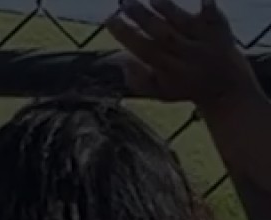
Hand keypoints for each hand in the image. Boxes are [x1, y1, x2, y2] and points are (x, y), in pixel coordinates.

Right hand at [105, 0, 261, 112]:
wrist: (227, 89)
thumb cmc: (184, 88)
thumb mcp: (159, 93)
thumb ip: (138, 80)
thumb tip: (122, 60)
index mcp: (168, 69)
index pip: (144, 49)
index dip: (126, 34)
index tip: (110, 19)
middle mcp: (186, 54)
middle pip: (161, 34)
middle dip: (143, 18)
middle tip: (125, 3)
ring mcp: (205, 42)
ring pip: (183, 23)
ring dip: (167, 10)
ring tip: (151, 0)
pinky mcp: (221, 32)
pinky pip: (215, 18)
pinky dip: (209, 7)